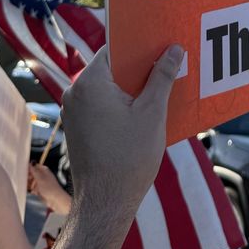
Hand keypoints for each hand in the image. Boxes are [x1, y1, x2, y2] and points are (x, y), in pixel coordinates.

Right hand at [28, 163, 71, 214]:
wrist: (55, 200)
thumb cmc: (48, 187)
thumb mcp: (40, 178)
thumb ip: (34, 171)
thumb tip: (30, 162)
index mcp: (44, 170)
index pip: (34, 166)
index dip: (28, 169)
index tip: (22, 172)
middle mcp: (42, 175)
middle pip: (32, 174)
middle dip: (28, 178)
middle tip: (25, 181)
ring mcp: (41, 183)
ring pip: (31, 182)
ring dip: (29, 185)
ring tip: (30, 188)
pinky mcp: (40, 190)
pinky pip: (33, 188)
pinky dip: (32, 190)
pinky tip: (33, 192)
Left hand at [61, 43, 182, 218]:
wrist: (105, 204)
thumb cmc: (128, 158)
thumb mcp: (152, 112)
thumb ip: (162, 76)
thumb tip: (174, 50)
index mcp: (89, 83)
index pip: (114, 50)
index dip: (139, 46)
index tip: (161, 44)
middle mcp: (74, 93)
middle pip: (112, 68)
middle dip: (139, 68)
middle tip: (167, 66)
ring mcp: (73, 112)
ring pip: (108, 88)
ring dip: (132, 88)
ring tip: (160, 90)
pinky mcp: (78, 128)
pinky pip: (102, 105)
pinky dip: (121, 104)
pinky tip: (144, 112)